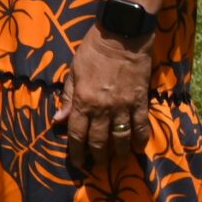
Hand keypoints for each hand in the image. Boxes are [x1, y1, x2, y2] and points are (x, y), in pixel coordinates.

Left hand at [56, 27, 154, 169]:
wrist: (122, 36)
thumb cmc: (93, 51)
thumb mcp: (73, 71)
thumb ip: (68, 97)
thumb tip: (59, 120)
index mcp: (83, 100)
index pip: (77, 134)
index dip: (77, 151)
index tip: (77, 163)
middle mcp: (103, 108)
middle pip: (99, 140)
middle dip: (97, 156)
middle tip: (97, 165)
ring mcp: (123, 106)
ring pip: (121, 137)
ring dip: (118, 152)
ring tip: (117, 160)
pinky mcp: (140, 101)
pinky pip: (142, 126)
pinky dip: (140, 139)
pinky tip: (138, 148)